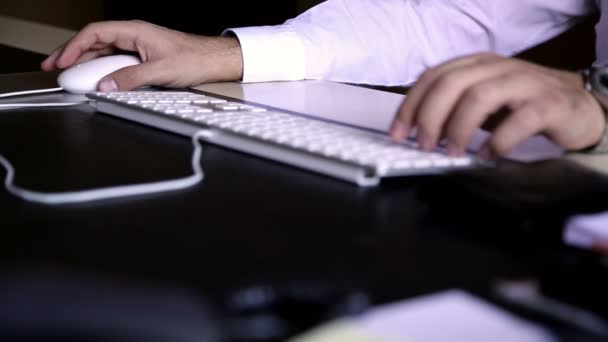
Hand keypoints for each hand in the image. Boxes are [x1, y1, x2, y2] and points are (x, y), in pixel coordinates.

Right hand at [41, 20, 242, 90]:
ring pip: (103, 52)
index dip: (74, 47)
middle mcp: (133, 36)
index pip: (95, 33)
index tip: (62, 61)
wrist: (213, 61)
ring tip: (69, 75)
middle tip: (54, 67)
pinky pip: (115, 61)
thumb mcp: (161, 71)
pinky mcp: (142, 58)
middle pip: (94, 42)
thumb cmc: (195, 59)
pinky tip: (94, 79)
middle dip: (71, 54)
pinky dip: (101, 70)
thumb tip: (107, 86)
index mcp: (135, 31)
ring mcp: (136, 47)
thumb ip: (132, 78)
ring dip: (85, 63)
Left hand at [389, 53, 605, 158]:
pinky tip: (490, 156)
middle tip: (423, 145)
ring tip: (453, 152)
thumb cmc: (523, 105)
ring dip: (459, 128)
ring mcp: (526, 82)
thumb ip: (454, 108)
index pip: (434, 76)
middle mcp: (499, 67)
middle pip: (453, 83)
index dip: (411, 104)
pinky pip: (520, 120)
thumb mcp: (483, 101)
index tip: (398, 132)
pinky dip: (499, 141)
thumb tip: (417, 131)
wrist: (580, 107)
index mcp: (477, 65)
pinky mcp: (551, 103)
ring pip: (481, 96)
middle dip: (430, 116)